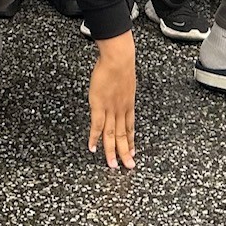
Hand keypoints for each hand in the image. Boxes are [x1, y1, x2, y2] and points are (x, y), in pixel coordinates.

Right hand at [87, 32, 135, 168]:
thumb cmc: (121, 64)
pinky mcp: (99, 106)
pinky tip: (93, 148)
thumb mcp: (126, 81)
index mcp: (128, 105)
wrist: (119, 59)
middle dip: (125, 153)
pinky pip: (97, 126)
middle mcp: (121, 110)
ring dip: (112, 151)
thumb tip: (119, 91)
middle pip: (123, 136)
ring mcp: (111, 110)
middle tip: (127, 166)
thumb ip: (122, 91)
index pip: (130, 128)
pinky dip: (95, 138)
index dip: (130, 141)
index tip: (132, 152)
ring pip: (112, 135)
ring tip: (112, 165)